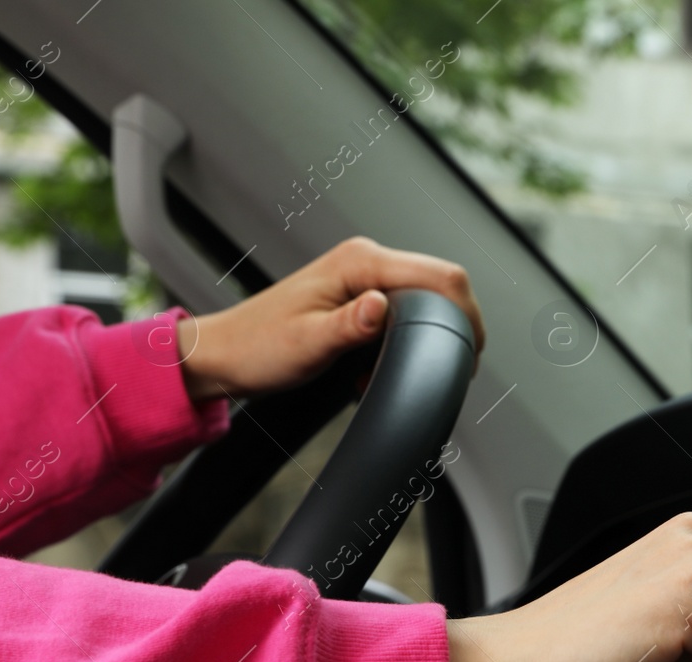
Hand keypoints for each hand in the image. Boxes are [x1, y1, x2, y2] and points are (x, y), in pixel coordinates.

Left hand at [176, 237, 483, 401]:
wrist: (224, 355)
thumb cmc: (257, 348)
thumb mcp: (307, 344)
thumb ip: (350, 326)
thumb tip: (383, 309)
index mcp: (359, 263)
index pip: (441, 276)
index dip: (467, 315)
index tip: (468, 355)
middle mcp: (365, 261)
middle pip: (442, 285)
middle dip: (451, 329)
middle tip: (443, 369)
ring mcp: (364, 277)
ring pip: (426, 301)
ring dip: (424, 340)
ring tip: (396, 370)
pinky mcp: (361, 296)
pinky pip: (405, 312)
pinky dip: (404, 343)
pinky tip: (379, 367)